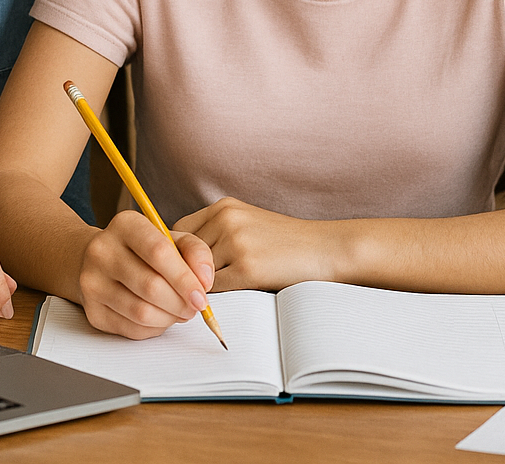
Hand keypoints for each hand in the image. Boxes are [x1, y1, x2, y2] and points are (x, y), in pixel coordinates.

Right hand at [76, 210, 215, 338]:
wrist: (101, 261)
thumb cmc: (143, 250)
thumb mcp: (172, 239)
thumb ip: (195, 252)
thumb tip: (204, 280)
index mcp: (126, 225)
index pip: (159, 252)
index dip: (185, 278)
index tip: (201, 295)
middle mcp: (102, 251)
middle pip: (150, 286)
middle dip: (180, 302)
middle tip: (194, 307)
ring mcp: (92, 282)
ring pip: (141, 312)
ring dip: (169, 317)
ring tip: (179, 311)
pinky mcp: (92, 311)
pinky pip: (131, 329)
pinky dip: (154, 328)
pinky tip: (160, 316)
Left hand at [176, 197, 336, 291]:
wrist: (326, 248)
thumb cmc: (287, 242)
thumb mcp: (247, 224)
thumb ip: (216, 234)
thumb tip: (178, 260)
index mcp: (224, 206)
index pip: (178, 231)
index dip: (178, 254)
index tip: (184, 269)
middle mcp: (226, 219)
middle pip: (183, 254)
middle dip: (186, 273)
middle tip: (193, 288)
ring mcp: (236, 242)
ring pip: (196, 273)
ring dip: (201, 287)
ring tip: (214, 295)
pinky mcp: (247, 268)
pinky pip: (214, 289)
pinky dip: (215, 298)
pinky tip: (227, 299)